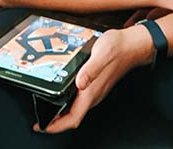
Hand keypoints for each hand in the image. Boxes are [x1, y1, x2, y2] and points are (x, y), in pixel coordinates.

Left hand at [35, 27, 152, 132]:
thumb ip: (90, 69)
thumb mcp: (102, 53)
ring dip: (60, 113)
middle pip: (72, 117)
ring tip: (45, 109)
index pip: (73, 118)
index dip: (56, 126)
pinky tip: (61, 93)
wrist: (133, 44)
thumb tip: (79, 82)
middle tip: (39, 120)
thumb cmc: (119, 48)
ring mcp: (95, 91)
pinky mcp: (96, 85)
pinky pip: (79, 101)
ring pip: (76, 110)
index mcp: (92, 91)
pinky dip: (67, 102)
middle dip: (55, 122)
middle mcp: (93, 94)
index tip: (42, 126)